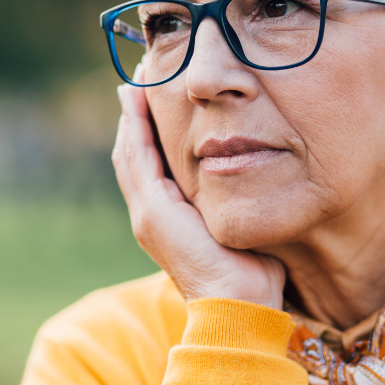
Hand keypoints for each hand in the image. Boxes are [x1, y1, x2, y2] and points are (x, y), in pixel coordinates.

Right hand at [112, 66, 285, 309]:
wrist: (238, 306)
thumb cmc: (249, 274)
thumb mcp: (238, 226)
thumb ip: (234, 203)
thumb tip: (254, 181)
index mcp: (166, 219)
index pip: (149, 164)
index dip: (148, 130)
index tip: (154, 97)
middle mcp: (148, 215)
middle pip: (132, 153)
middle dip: (134, 115)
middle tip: (140, 78)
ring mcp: (147, 213)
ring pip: (129, 151)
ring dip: (131, 114)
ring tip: (136, 81)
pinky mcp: (153, 210)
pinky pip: (138, 157)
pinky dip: (135, 126)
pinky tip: (137, 100)